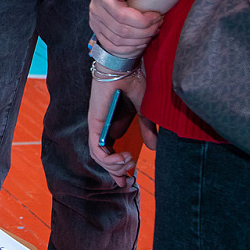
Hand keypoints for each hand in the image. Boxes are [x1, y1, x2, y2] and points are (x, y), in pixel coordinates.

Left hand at [87, 68, 154, 186]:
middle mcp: (104, 127)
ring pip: (99, 157)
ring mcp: (98, 126)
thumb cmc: (134, 82)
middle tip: (128, 178)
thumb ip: (147, 129)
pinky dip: (109, 159)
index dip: (118, 168)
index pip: (112, 152)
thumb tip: (154, 148)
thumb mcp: (145, 111)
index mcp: (115, 124)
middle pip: (104, 158)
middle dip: (116, 172)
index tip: (128, 182)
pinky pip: (97, 149)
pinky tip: (123, 159)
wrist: (125, 67)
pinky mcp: (95, 124)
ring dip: (115, 166)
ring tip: (128, 163)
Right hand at [89, 0, 162, 57]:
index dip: (144, 22)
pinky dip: (128, 48)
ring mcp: (95, 18)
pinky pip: (110, 45)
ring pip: (117, 41)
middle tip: (159, 24)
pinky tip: (140, 42)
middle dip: (145, 32)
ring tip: (152, 32)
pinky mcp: (97, 26)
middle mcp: (95, 7)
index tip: (159, 15)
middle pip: (121, 31)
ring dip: (138, 40)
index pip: (123, 17)